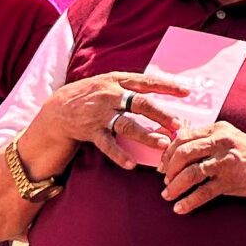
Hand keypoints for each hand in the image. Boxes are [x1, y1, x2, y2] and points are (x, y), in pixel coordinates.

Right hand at [40, 71, 185, 167]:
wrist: (59, 108)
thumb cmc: (93, 95)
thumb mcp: (110, 82)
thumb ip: (133, 87)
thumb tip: (165, 89)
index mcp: (118, 80)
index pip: (146, 81)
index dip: (167, 86)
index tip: (187, 92)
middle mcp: (110, 95)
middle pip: (141, 103)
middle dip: (161, 115)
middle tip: (179, 125)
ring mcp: (100, 114)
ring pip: (127, 124)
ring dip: (147, 135)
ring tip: (164, 144)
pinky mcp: (90, 131)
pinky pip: (107, 144)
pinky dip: (119, 155)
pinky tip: (131, 164)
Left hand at [160, 122, 245, 212]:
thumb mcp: (231, 138)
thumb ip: (207, 139)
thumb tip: (176, 146)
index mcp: (219, 129)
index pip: (184, 136)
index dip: (169, 152)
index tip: (163, 165)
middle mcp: (222, 143)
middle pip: (184, 153)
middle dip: (169, 169)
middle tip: (165, 181)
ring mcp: (226, 162)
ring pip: (190, 173)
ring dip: (175, 186)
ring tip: (167, 196)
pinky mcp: (230, 181)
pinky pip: (203, 193)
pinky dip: (189, 202)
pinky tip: (179, 208)